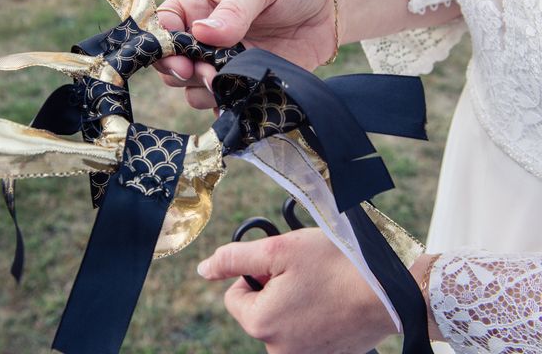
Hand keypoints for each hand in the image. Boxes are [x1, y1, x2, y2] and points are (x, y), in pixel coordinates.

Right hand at [155, 0, 335, 109]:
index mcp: (196, 4)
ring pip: (191, 89)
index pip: (162, 26)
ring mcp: (220, 64)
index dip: (162, 45)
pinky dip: (225, 106)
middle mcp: (201, 37)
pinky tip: (240, 100)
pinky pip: (220, 104)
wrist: (327, 12)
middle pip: (171, 64)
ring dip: (204, 91)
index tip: (180, 59)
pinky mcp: (240, 84)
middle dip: (184, 73)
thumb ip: (234, 8)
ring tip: (228, 83)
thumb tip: (203, 33)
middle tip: (208, 74)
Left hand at [197, 228, 395, 353]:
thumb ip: (235, 258)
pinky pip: (307, 331)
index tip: (281, 267)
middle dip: (275, 288)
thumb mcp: (278, 250)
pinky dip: (314, 315)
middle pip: (260, 309)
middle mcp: (278, 349)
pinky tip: (332, 300)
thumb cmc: (334, 266)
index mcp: (261, 324)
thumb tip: (204, 269)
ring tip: (322, 286)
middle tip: (304, 273)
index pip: (235, 296)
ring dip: (295, 300)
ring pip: (284, 319)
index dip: (254, 274)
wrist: (389, 292)